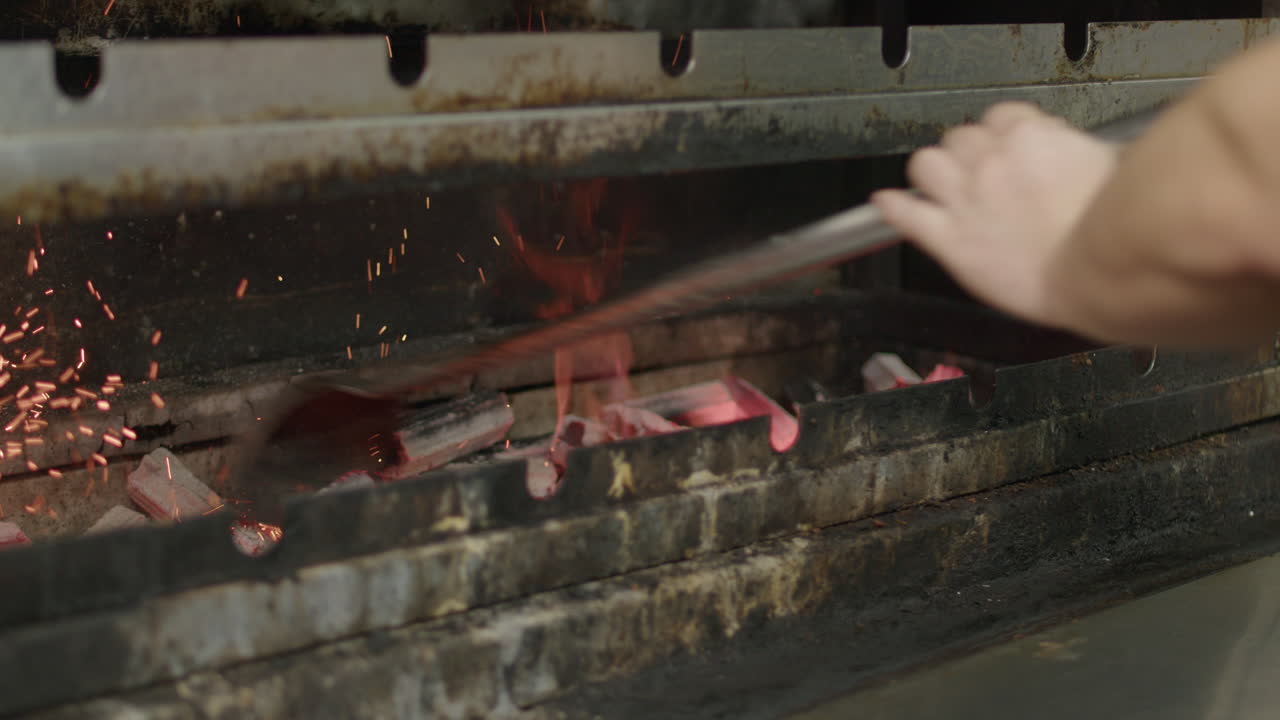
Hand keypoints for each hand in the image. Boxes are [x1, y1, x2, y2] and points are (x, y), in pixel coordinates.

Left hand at [870, 102, 1118, 330]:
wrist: (1099, 276)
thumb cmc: (1112, 229)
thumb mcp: (1111, 166)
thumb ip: (1079, 151)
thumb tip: (1075, 149)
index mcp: (1030, 138)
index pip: (1001, 117)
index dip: (1004, 136)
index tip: (1010, 151)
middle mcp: (991, 163)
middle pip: (960, 138)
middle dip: (970, 154)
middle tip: (983, 176)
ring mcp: (965, 201)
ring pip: (925, 164)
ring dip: (934, 173)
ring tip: (944, 187)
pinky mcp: (950, 241)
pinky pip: (906, 215)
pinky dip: (892, 208)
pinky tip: (886, 204)